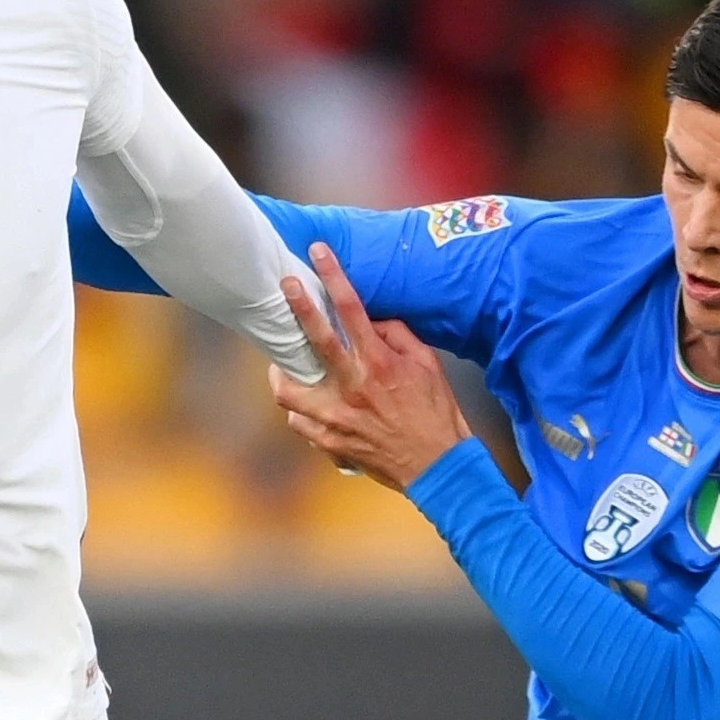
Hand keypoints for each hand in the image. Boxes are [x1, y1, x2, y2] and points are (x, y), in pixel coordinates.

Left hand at [270, 244, 471, 491]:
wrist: (437, 466)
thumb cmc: (435, 413)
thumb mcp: (427, 366)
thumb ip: (398, 337)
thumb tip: (373, 320)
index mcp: (379, 363)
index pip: (352, 309)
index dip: (333, 276)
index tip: (318, 253)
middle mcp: (353, 387)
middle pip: (315, 339)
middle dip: (298, 306)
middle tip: (285, 285)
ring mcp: (337, 416)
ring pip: (288, 389)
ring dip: (282, 373)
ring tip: (284, 366)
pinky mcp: (329, 441)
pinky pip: (298, 420)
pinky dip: (299, 410)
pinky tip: (308, 405)